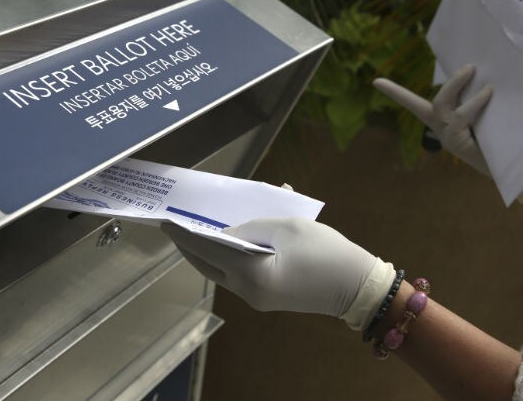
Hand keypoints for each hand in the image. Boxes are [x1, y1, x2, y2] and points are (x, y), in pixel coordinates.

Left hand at [163, 217, 392, 327]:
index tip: (166, 223)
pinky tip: (228, 244)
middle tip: (176, 229)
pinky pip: (237, 276)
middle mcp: (247, 291)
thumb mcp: (287, 228)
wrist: (356, 286)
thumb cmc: (324, 251)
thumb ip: (252, 228)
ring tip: (198, 233)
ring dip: (207, 254)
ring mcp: (256, 299)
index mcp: (251, 273)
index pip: (207, 250)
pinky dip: (227, 259)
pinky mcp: (267, 299)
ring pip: (220, 273)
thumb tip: (228, 233)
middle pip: (208, 267)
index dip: (185, 234)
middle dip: (190, 248)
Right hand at [373, 64, 491, 173]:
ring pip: (444, 107)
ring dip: (457, 87)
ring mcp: (448, 138)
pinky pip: (461, 117)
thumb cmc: (498, 139)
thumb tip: (485, 75)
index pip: (413, 104)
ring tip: (479, 76)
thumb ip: (478, 100)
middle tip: (470, 67)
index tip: (375, 81)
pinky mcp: (457, 144)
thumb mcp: (483, 116)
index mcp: (441, 121)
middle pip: (436, 102)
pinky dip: (474, 102)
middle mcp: (440, 129)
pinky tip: (489, 93)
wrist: (511, 170)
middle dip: (451, 82)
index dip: (394, 93)